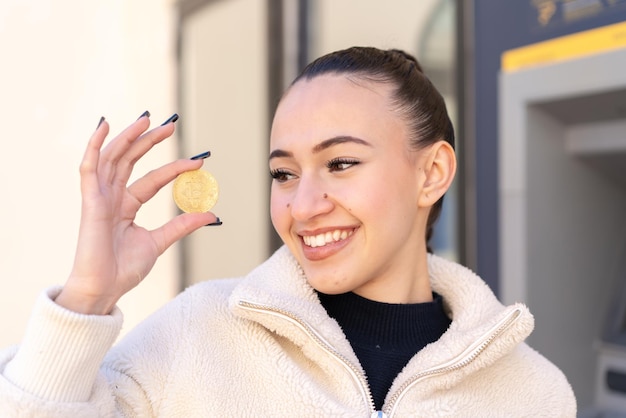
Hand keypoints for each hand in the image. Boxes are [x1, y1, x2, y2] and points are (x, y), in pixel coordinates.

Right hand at [55, 114, 216, 314]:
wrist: (105, 288)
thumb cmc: (125, 269)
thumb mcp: (160, 242)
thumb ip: (183, 225)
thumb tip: (212, 214)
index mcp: (127, 206)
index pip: (153, 179)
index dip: (175, 168)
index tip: (199, 161)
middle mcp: (113, 197)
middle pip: (131, 160)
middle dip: (150, 141)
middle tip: (171, 125)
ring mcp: (100, 197)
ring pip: (113, 157)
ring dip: (129, 137)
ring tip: (147, 119)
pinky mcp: (89, 200)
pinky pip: (89, 167)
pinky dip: (95, 144)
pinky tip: (106, 125)